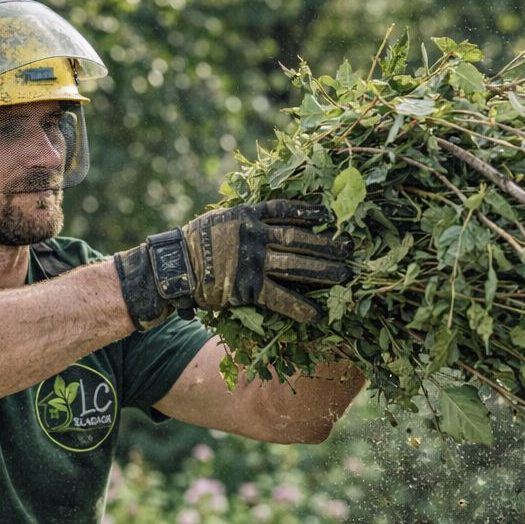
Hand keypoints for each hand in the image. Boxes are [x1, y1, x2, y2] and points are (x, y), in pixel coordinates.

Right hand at [114, 200, 351, 328]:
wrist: (173, 267)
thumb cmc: (193, 245)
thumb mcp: (218, 221)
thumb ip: (243, 222)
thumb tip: (266, 225)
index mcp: (247, 214)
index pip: (286, 210)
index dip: (310, 213)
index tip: (330, 217)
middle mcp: (254, 234)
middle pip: (299, 238)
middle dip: (327, 244)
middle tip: (351, 249)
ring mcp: (253, 261)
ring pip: (296, 265)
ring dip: (323, 271)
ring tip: (345, 277)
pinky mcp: (249, 287)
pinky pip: (281, 297)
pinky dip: (301, 306)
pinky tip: (318, 313)